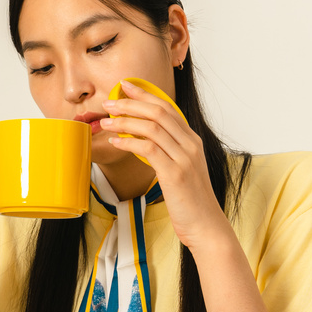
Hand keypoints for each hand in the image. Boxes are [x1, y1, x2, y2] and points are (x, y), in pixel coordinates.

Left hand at [100, 81, 228, 250]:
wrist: (206, 225)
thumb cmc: (190, 200)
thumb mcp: (181, 169)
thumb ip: (167, 152)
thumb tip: (141, 139)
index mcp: (192, 140)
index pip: (167, 107)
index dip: (145, 94)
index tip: (125, 86)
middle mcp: (191, 144)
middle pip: (158, 112)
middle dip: (131, 103)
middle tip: (109, 102)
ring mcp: (184, 158)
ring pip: (152, 127)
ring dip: (125, 121)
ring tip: (106, 122)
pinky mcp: (175, 174)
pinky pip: (148, 149)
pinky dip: (128, 143)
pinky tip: (115, 142)